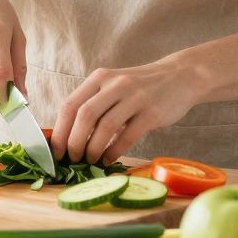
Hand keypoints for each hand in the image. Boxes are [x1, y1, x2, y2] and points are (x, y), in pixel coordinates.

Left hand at [51, 60, 199, 165]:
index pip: (70, 105)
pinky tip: (109, 159)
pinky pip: (127, 136)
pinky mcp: (152, 112)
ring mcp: (135, 97)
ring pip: (105, 127)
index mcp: (100, 78)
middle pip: (84, 116)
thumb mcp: (114, 86)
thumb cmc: (141, 87)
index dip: (59, 131)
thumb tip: (68, 137)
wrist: (181, 76)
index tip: (56, 152)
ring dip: (93, 149)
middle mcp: (115, 84)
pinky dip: (114, 152)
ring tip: (91, 161)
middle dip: (74, 143)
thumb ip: (94, 104)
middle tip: (73, 159)